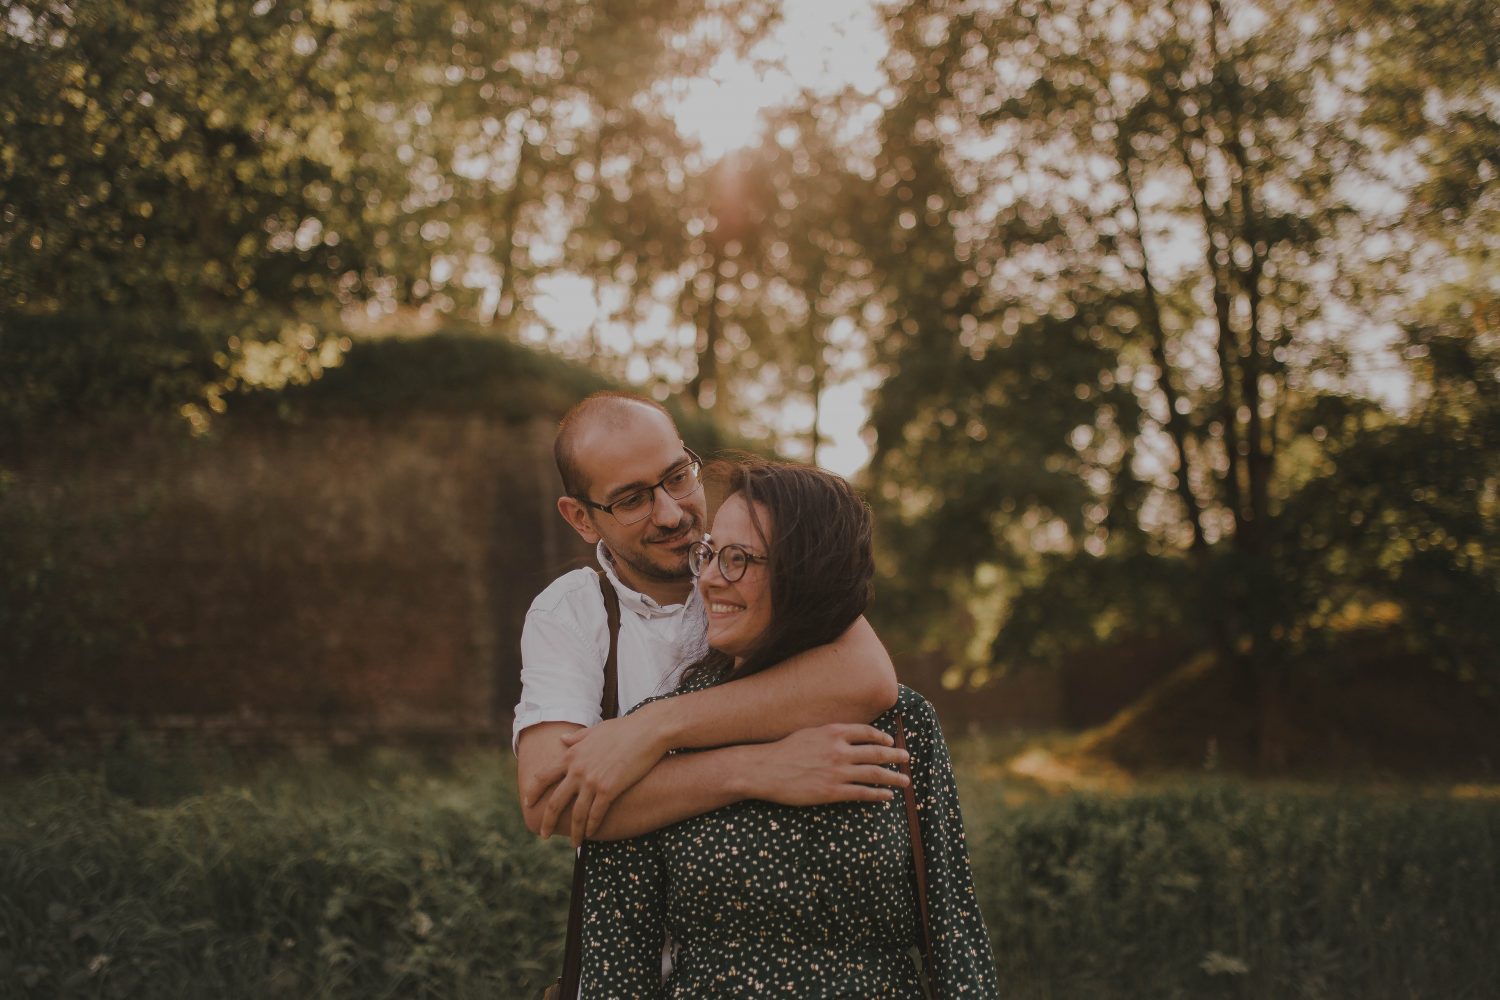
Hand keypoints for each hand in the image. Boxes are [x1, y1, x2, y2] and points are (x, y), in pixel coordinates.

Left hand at [529, 709, 669, 845]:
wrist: (647, 731)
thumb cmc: (624, 729)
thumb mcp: (595, 731)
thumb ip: (577, 738)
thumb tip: (562, 739)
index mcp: (571, 755)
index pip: (543, 777)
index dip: (533, 792)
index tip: (528, 803)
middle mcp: (577, 770)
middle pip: (554, 801)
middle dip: (547, 820)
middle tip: (543, 833)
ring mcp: (592, 781)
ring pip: (576, 814)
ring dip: (573, 831)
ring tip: (574, 843)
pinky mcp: (608, 789)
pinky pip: (596, 814)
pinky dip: (592, 826)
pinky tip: (591, 834)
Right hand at [749, 724, 909, 805]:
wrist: (766, 769)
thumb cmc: (784, 750)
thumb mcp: (809, 733)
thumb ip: (830, 734)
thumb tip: (847, 735)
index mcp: (833, 732)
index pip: (867, 732)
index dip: (882, 738)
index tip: (890, 743)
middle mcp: (839, 750)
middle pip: (876, 753)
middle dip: (895, 756)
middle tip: (907, 759)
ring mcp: (837, 771)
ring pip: (874, 774)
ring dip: (893, 777)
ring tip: (905, 781)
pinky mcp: (832, 791)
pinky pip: (862, 793)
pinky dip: (878, 794)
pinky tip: (887, 797)